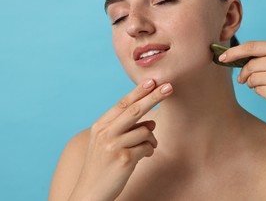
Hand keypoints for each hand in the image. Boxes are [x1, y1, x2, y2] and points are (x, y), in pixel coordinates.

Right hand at [69, 80, 172, 200]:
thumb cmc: (103, 166)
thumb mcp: (108, 143)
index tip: (152, 81)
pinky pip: (147, 147)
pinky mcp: (124, 159)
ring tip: (147, 148)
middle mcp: (106, 133)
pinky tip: (142, 157)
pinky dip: (149, 151)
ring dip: (151, 139)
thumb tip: (152, 123)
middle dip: (154, 96)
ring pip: (145, 131)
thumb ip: (127, 129)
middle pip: (135, 110)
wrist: (90, 193)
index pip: (123, 103)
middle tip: (170, 87)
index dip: (139, 91)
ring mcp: (114, 145)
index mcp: (101, 126)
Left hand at [219, 41, 265, 117]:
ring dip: (253, 84)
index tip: (222, 57)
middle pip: (249, 65)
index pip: (251, 47)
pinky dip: (262, 93)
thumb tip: (239, 59)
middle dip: (244, 74)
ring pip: (252, 80)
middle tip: (244, 79)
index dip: (234, 52)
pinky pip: (259, 92)